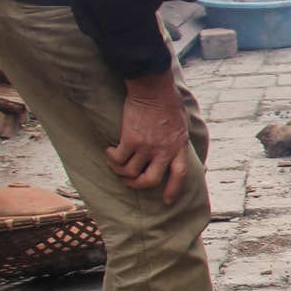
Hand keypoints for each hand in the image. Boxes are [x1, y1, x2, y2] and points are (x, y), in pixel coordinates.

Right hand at [105, 72, 191, 203]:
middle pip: (150, 180)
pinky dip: (111, 158)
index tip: (167, 201)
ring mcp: (147, 147)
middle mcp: (163, 151)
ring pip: (129, 172)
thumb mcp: (181, 125)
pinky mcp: (130, 140)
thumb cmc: (168, 103)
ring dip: (119, 171)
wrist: (153, 89)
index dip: (173, 190)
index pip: (180, 176)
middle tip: (129, 180)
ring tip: (115, 163)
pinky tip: (110, 151)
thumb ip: (177, 140)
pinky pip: (117, 159)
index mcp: (179, 147)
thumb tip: (174, 149)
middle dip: (137, 185)